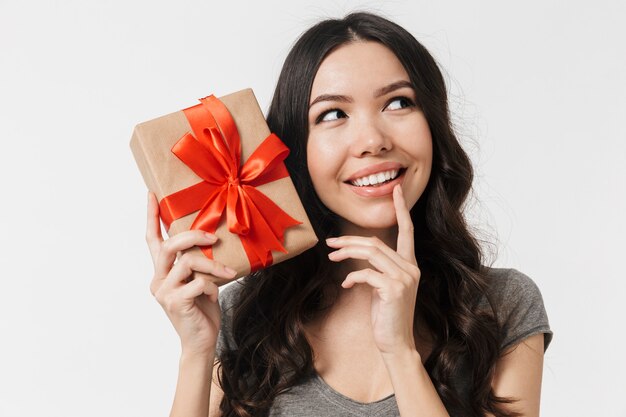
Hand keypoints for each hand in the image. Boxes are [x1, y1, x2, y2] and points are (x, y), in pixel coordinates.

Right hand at [145, 192, 236, 356]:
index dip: (152, 217)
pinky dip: (212, 286)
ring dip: (212, 265)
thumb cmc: (202, 309)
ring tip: (227, 274)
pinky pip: (198, 282)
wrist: (201, 341)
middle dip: (192, 236)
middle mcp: (158, 279)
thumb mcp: (199, 280)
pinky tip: (213, 297)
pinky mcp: (175, 303)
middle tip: (213, 237)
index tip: (152, 194)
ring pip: (188, 262)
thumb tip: (212, 239)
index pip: (152, 240)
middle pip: (169, 246)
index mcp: (162, 271)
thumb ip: (197, 263)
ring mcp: (164, 292)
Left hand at [326, 185, 419, 355]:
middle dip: (350, 241)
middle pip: (377, 242)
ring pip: (371, 253)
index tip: (397, 190)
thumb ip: (377, 268)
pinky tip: (346, 285)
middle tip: (330, 243)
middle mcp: (411, 268)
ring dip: (347, 253)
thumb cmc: (387, 315)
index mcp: (410, 265)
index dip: (402, 209)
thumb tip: (354, 253)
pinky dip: (352, 276)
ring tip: (332, 258)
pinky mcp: (394, 289)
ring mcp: (404, 278)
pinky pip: (367, 273)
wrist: (396, 343)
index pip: (408, 230)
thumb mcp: (383, 287)